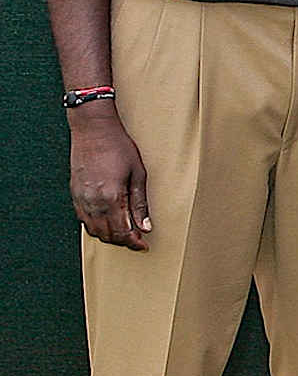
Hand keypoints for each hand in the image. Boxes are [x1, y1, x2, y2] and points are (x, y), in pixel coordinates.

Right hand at [69, 106, 148, 250]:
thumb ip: (140, 203)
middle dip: (122, 241)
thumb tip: (145, 227)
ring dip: (108, 236)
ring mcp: (81, 199)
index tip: (144, 245)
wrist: (93, 131)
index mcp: (111, 198)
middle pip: (106, 234)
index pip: (121, 231)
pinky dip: (95, 226)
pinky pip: (83, 220)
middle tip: (137, 240)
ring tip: (124, 233)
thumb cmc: (119, 148)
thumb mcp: (138, 173)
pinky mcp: (74, 194)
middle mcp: (93, 203)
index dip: (133, 242)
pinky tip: (107, 222)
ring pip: (93, 230)